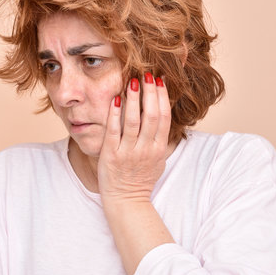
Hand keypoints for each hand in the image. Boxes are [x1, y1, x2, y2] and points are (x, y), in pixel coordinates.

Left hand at [98, 73, 171, 202]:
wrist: (126, 201)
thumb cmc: (141, 179)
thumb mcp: (158, 160)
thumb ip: (161, 139)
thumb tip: (164, 115)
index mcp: (158, 149)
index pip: (164, 117)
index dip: (163, 97)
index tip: (160, 80)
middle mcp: (146, 149)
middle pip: (152, 115)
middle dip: (150, 92)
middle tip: (148, 74)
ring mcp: (128, 152)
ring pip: (134, 120)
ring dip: (134, 99)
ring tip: (133, 81)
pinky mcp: (111, 154)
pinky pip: (113, 131)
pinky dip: (115, 114)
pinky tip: (115, 100)